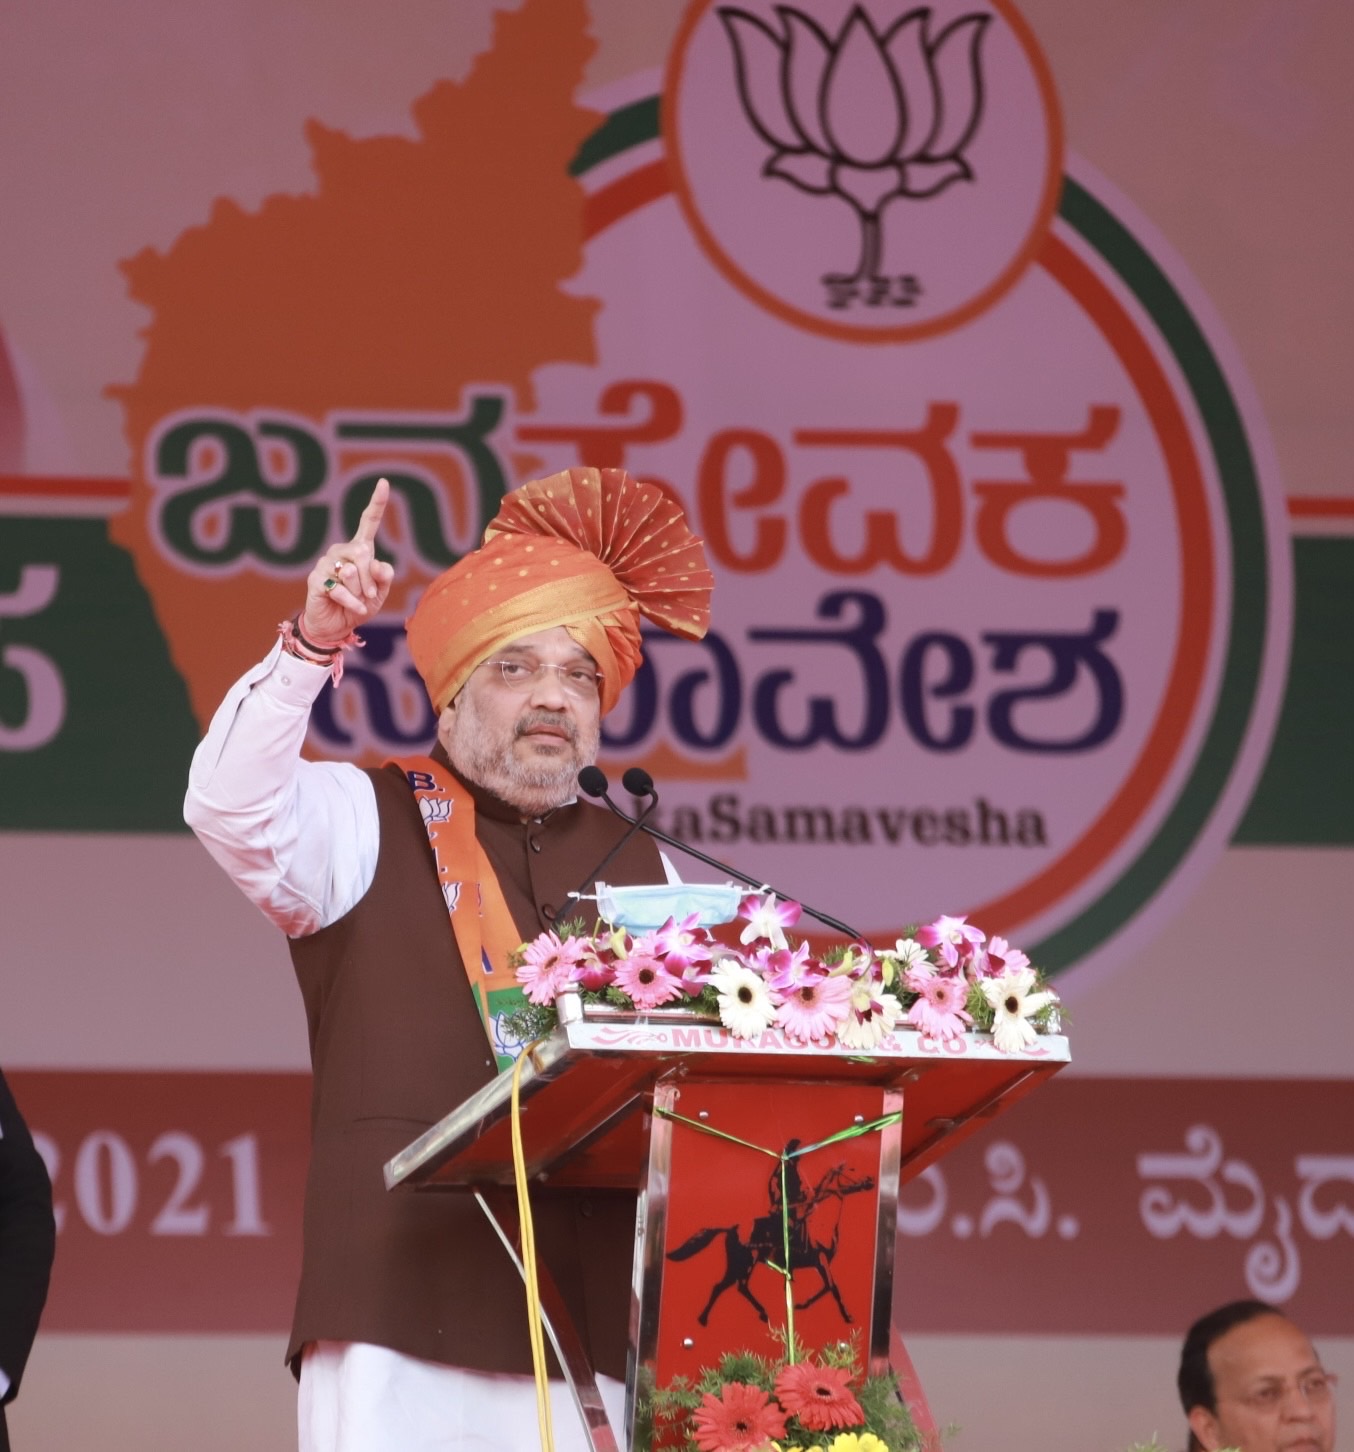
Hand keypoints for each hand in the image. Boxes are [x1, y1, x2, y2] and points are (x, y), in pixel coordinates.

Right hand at [300, 479, 394, 645]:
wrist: (336, 626)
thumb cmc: (359, 605)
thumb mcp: (380, 593)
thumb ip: (384, 577)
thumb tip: (379, 564)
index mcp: (359, 549)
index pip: (368, 522)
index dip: (376, 503)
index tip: (384, 483)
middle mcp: (341, 551)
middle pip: (363, 553)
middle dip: (371, 580)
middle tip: (370, 596)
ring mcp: (326, 563)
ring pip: (352, 572)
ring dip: (360, 594)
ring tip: (355, 601)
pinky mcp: (316, 579)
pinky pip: (340, 589)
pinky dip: (351, 603)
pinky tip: (351, 608)